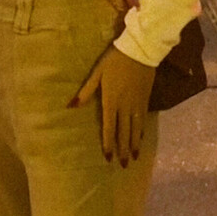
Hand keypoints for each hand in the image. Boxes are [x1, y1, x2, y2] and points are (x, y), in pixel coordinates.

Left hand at [72, 44, 155, 165]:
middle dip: (123, 149)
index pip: (108, 127)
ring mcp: (137, 104)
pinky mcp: (146, 100)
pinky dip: (142, 132)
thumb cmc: (115, 60)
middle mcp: (125, 107)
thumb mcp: (97, 73)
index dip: (108, 143)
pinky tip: (141, 138)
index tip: (108, 157)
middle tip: (123, 165)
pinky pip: (143, 120)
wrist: (140, 50)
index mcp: (111, 101)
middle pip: (124, 132)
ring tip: (134, 158)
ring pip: (136, 129)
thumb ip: (86, 91)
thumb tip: (71, 106)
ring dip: (134, 144)